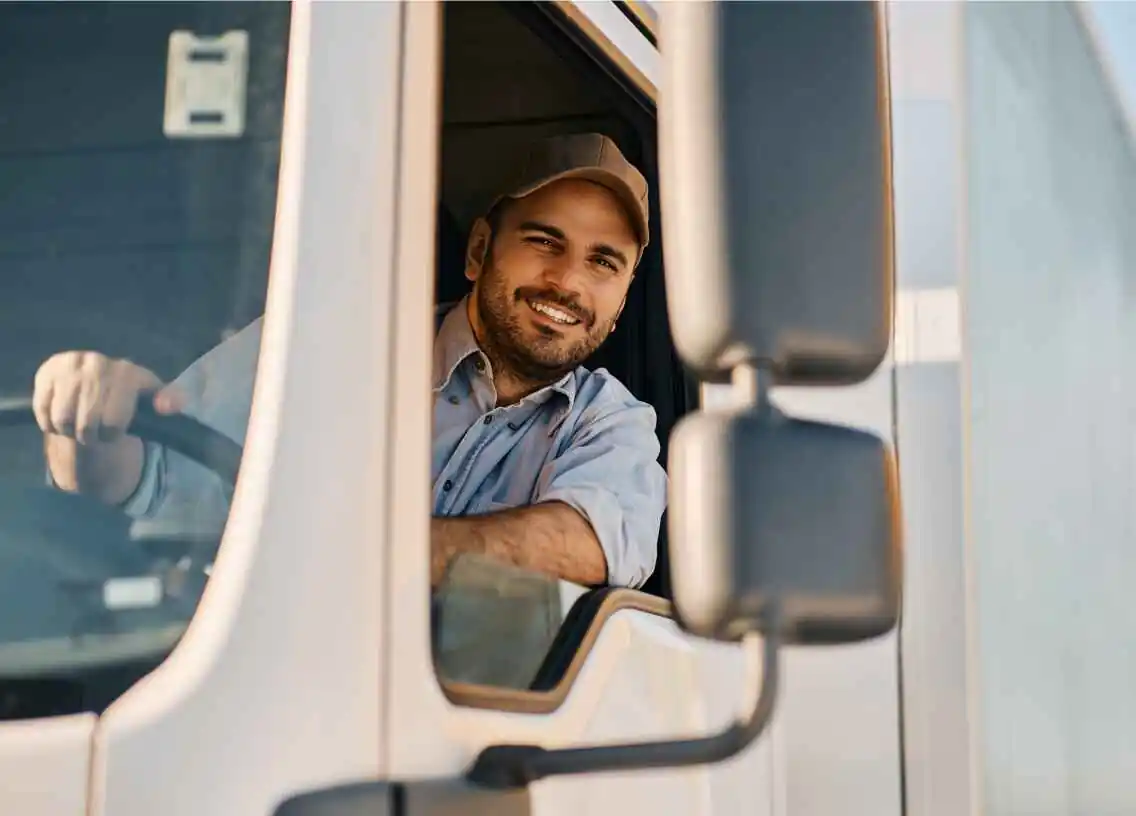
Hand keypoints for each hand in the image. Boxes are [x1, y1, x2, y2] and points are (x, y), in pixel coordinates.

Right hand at [33, 351, 184, 444]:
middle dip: (91, 435)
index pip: (114, 423)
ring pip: (63, 421)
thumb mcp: (152, 398)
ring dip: (69, 431)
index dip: (113, 433)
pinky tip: (62, 415)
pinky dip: (50, 423)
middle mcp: (97, 362)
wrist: (95, 378)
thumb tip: (165, 406)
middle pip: (87, 425)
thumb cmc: (129, 395)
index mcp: (127, 372)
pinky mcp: (46, 371)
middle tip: (95, 429)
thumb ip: (168, 402)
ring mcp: (70, 365)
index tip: (116, 428)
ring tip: (79, 423)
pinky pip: (43, 411)